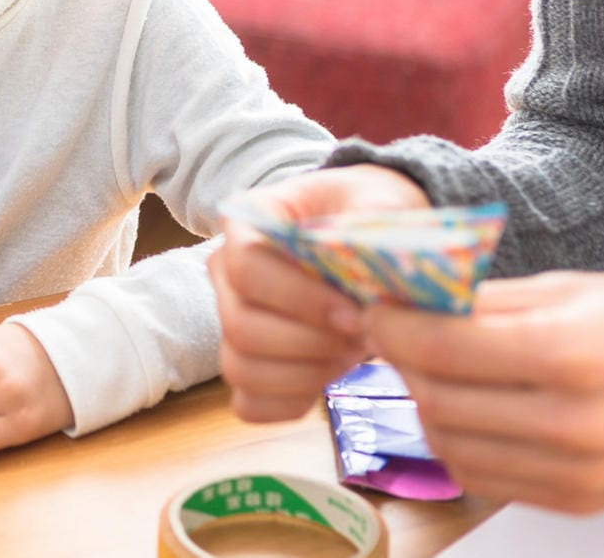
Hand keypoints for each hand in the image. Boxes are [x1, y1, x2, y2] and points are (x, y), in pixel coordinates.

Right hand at [211, 164, 427, 420]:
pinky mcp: (249, 362)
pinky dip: (290, 403)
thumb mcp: (378, 200)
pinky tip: (329, 378)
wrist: (365, 239)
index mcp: (246, 223)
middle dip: (310, 342)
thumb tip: (376, 262)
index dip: (299, 298)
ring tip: (350, 352)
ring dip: (305, 373)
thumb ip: (374, 222)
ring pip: (241, 368)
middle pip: (240, 325)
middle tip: (363, 336)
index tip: (357, 313)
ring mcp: (232, 319)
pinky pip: (249, 403)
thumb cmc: (366, 213)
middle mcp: (226, 273)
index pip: (246, 267)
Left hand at [369, 272, 603, 512]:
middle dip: (399, 361)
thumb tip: (402, 301)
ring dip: (421, 403)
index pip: (442, 349)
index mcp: (569, 356)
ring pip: (447, 444)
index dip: (392, 326)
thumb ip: (481, 302)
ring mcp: (575, 472)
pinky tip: (463, 409)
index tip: (377, 307)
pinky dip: (455, 442)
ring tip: (428, 369)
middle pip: (436, 398)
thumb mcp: (564, 291)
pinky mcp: (575, 500)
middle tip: (392, 334)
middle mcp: (572, 424)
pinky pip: (480, 476)